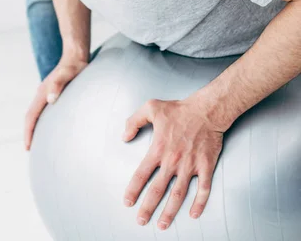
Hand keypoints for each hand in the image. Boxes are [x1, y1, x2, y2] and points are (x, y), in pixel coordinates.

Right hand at [24, 55, 87, 149]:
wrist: (76, 54)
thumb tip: (51, 99)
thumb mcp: (68, 74)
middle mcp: (42, 93)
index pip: (31, 115)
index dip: (28, 131)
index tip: (28, 147)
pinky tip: (49, 125)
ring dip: (33, 126)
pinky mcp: (52, 92)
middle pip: (30, 116)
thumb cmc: (75, 65)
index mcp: (43, 92)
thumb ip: (59, 85)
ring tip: (37, 140)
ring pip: (35, 112)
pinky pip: (43, 109)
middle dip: (28, 132)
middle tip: (30, 149)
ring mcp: (46, 92)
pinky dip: (41, 119)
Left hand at [122, 99, 222, 229]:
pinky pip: (203, 189)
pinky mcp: (206, 166)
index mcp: (159, 148)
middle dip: (148, 207)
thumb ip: (134, 121)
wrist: (207, 110)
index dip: (133, 190)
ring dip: (170, 212)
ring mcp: (190, 165)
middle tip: (141, 221)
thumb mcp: (151, 107)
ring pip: (178, 194)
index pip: (142, 174)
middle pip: (158, 189)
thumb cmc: (179, 109)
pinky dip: (199, 203)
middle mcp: (173, 160)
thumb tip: (124, 136)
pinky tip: (194, 214)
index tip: (127, 202)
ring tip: (162, 225)